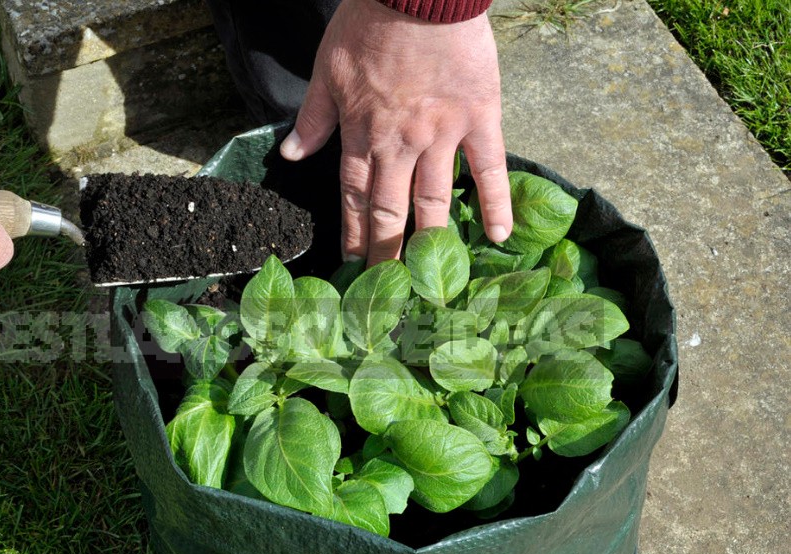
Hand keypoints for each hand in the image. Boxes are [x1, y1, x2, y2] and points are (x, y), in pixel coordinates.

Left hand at [280, 0, 512, 265]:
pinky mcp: (479, 118)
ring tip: (431, 277)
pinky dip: (495, 203)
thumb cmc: (368, 23)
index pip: (355, 197)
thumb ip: (313, 118)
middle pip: (390, 209)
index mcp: (361, 133)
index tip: (353, 265)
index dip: (354, 233)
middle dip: (386, 252)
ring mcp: (442, 134)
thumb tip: (292, 157)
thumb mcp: (327, 69)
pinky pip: (488, 168)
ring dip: (431, 240)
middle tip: (388, 289)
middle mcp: (400, 143)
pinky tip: (498, 237)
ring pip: (434, 199)